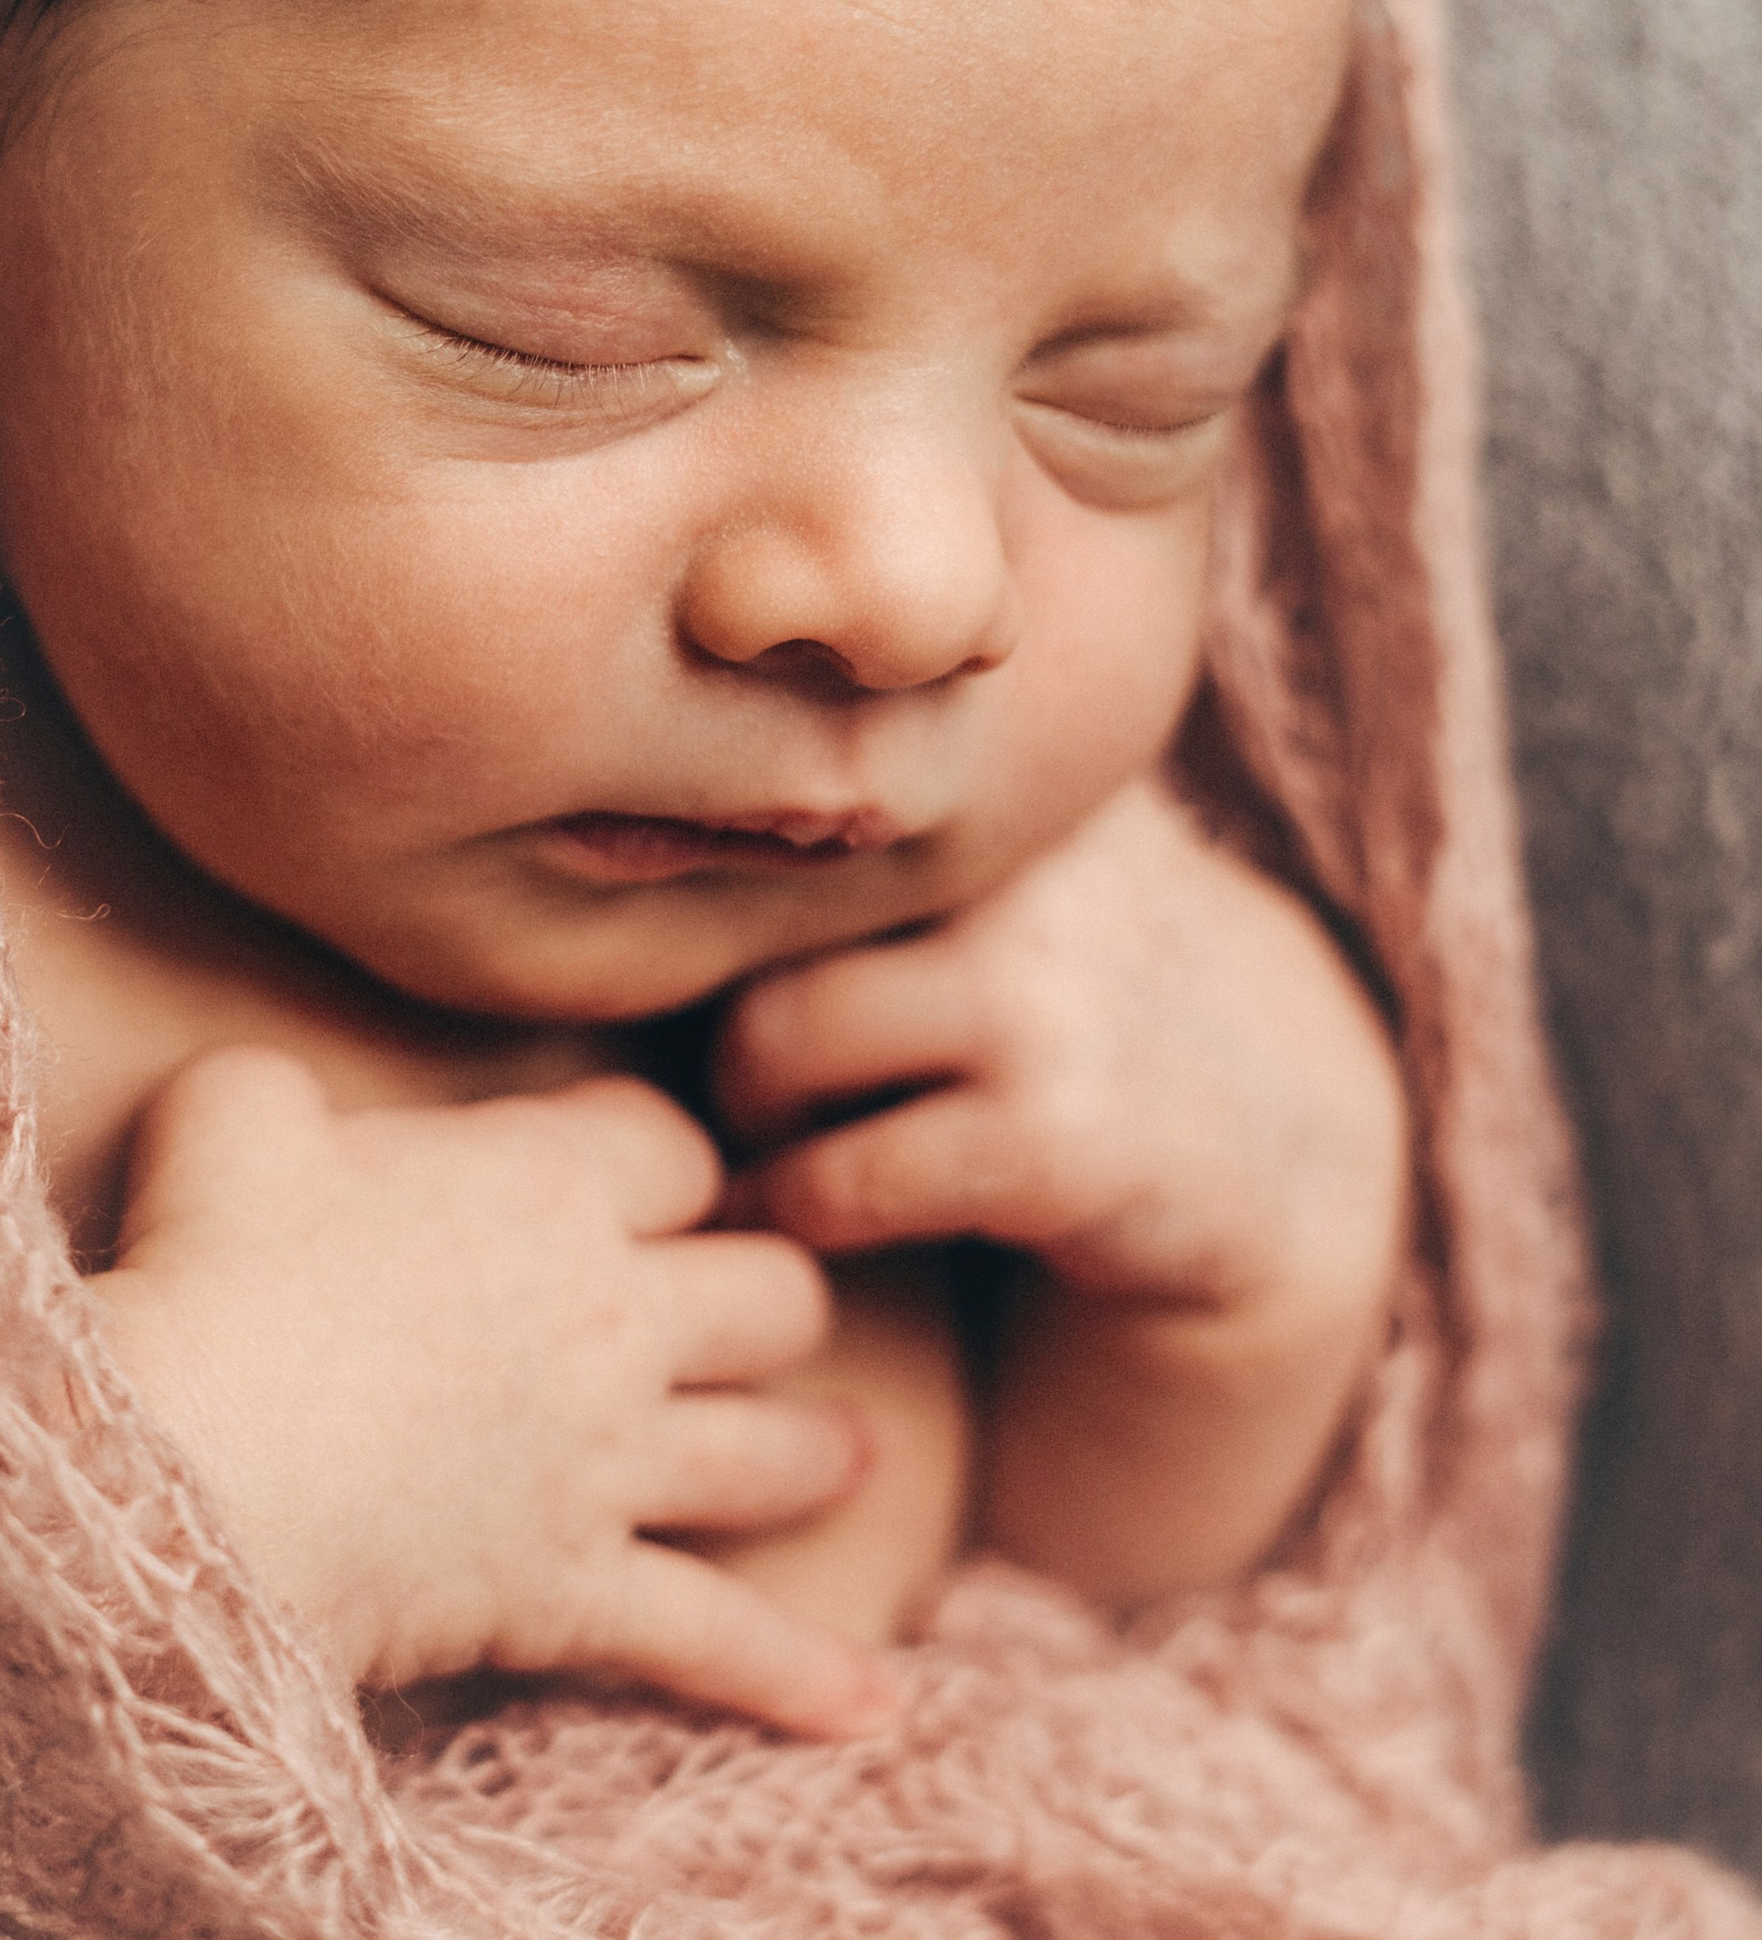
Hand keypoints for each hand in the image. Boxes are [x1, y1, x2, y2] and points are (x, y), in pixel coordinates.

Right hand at [94, 1047, 901, 1736]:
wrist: (196, 1462)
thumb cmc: (209, 1270)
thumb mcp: (234, 1117)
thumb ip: (289, 1094)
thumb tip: (294, 1115)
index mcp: (547, 1184)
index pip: (669, 1147)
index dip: (657, 1158)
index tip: (637, 1176)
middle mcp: (615, 1317)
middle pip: (769, 1293)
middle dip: (770, 1298)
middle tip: (756, 1314)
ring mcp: (612, 1462)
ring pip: (770, 1451)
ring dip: (815, 1452)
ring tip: (851, 1456)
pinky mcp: (578, 1590)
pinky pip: (718, 1641)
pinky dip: (799, 1678)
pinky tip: (876, 1707)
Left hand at [714, 783, 1406, 1606]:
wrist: (1277, 1153)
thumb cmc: (1084, 987)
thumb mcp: (1031, 848)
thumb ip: (905, 783)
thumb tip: (662, 729)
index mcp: (1014, 774)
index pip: (788, 771)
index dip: (708, 847)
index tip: (686, 899)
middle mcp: (1036, 864)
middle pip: (752, 914)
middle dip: (720, 1001)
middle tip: (737, 1057)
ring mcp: (1049, 998)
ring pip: (774, 1040)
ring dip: (745, 1109)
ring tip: (765, 1131)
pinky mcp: (1059, 1138)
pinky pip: (843, 1176)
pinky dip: (797, 1204)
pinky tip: (811, 1209)